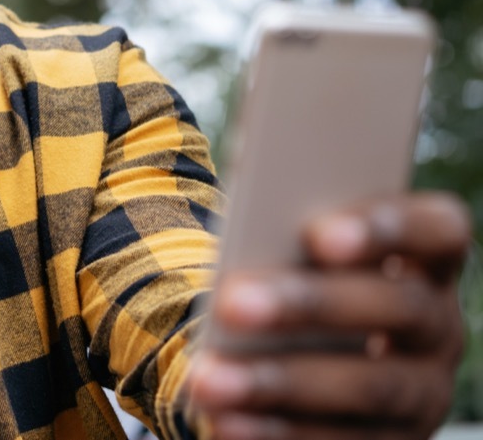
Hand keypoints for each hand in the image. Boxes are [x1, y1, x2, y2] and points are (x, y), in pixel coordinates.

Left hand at [190, 191, 470, 439]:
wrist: (306, 354)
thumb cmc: (300, 279)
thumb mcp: (304, 257)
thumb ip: (290, 242)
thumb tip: (244, 252)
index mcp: (428, 260)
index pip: (438, 231)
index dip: (386, 228)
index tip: (318, 234)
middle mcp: (439, 327)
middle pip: (396, 307)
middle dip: (310, 305)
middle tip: (232, 304)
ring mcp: (424, 391)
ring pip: (369, 387)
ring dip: (281, 383)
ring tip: (208, 379)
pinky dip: (278, 431)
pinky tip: (224, 421)